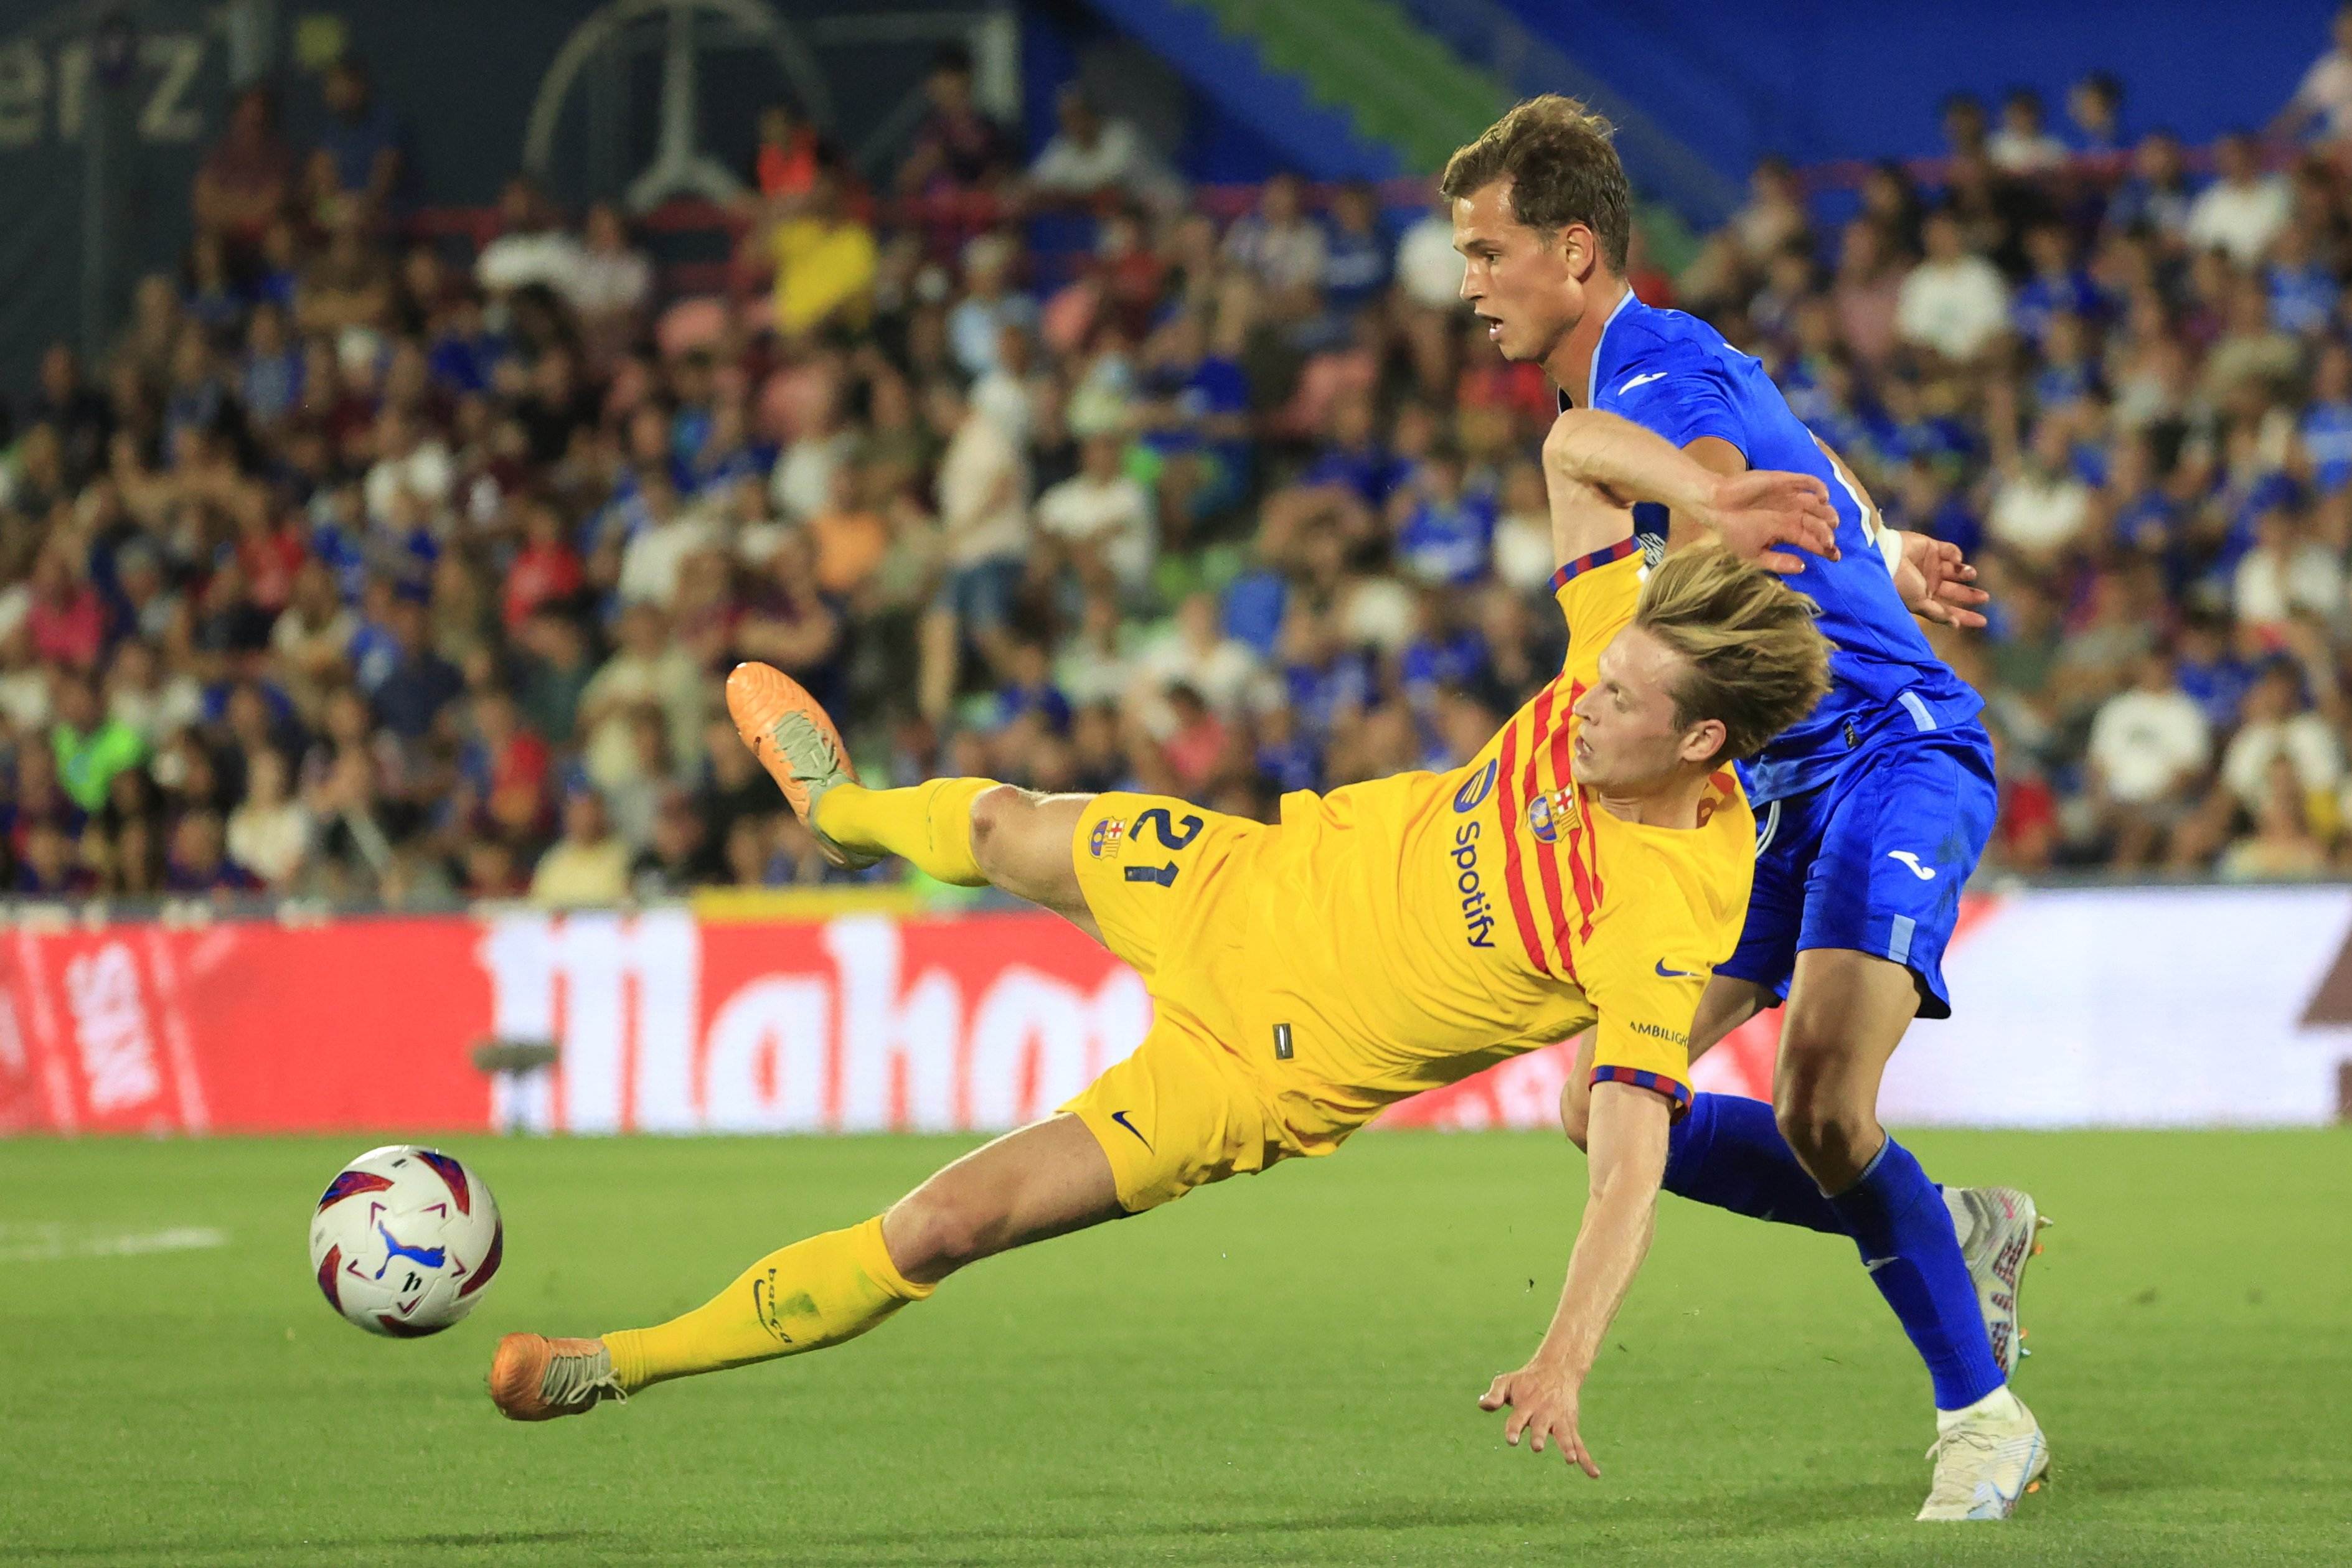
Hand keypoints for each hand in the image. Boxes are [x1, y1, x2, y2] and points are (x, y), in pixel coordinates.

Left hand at [1478, 1359, 1599, 1477]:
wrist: (1557, 1370)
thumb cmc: (1526, 1381)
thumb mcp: (1507, 1381)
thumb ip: (1495, 1394)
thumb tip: (1482, 1405)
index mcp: (1526, 1404)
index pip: (1517, 1418)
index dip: (1514, 1429)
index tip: (1511, 1440)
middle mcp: (1543, 1413)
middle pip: (1540, 1426)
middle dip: (1539, 1436)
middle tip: (1537, 1446)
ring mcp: (1559, 1420)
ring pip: (1564, 1435)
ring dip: (1567, 1447)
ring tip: (1570, 1460)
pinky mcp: (1570, 1426)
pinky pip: (1580, 1444)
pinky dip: (1587, 1460)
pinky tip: (1594, 1474)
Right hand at [1697, 470, 1839, 574]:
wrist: (1715, 505)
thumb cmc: (1732, 531)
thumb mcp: (1753, 554)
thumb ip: (1777, 562)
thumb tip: (1803, 567)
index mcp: (1788, 532)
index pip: (1813, 541)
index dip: (1826, 549)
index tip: (1834, 556)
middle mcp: (1793, 514)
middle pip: (1819, 523)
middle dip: (1827, 533)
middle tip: (1827, 541)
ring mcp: (1791, 497)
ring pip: (1818, 504)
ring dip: (1828, 513)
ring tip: (1829, 521)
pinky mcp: (1785, 482)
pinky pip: (1808, 482)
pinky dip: (1819, 488)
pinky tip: (1822, 498)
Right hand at [1893, 531, 1989, 629]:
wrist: (1887, 557)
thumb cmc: (1900, 584)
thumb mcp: (1918, 603)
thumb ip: (1937, 613)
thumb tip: (1956, 625)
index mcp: (1925, 598)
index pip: (1949, 609)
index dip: (1965, 616)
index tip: (1983, 621)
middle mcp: (1930, 582)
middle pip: (1955, 591)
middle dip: (1970, 595)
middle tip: (1985, 597)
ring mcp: (1932, 565)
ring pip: (1956, 571)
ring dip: (1965, 573)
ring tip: (1970, 573)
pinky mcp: (1932, 547)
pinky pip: (1951, 551)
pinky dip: (1957, 555)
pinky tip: (1956, 559)